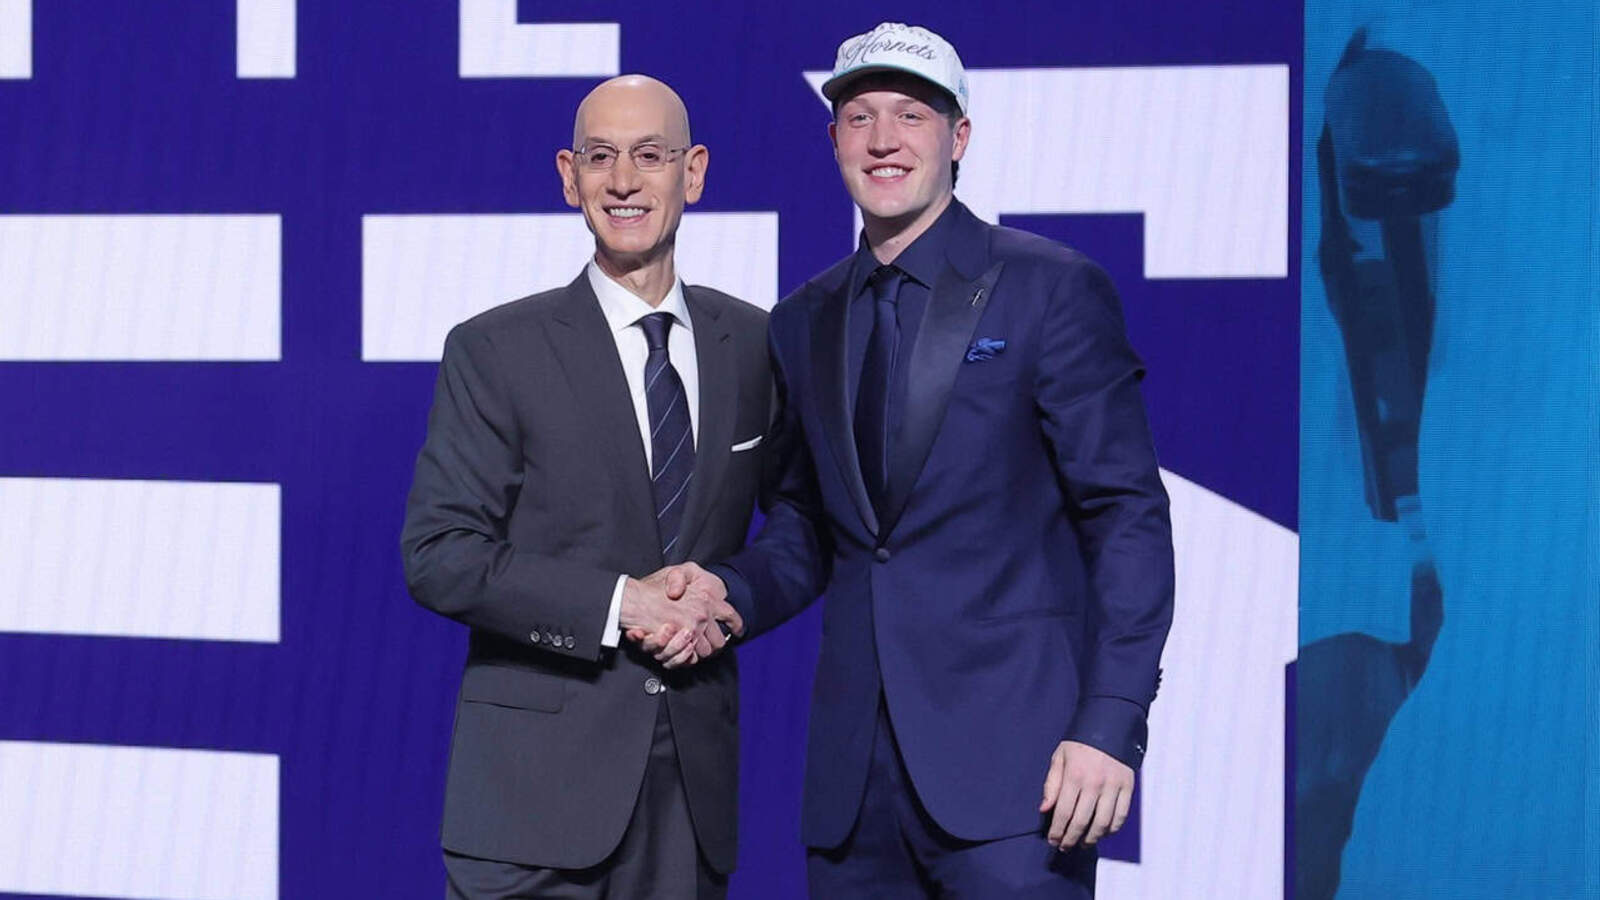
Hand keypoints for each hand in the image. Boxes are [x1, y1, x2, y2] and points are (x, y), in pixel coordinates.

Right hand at [622, 563, 740, 668]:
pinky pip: (690, 658)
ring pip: (705, 652)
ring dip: (701, 652)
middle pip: (719, 641)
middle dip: (715, 644)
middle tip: (710, 643)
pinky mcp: (678, 642)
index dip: (736, 625)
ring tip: (694, 647)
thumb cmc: (652, 586)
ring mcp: (690, 630)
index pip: (731, 616)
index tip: (736, 631)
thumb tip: (696, 593)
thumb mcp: (676, 571)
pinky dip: (688, 658)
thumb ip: (691, 578)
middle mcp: (701, 615)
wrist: (633, 600)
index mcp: (706, 599)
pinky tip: (685, 652)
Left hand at [1040, 740, 1133, 849]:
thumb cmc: (1080, 744)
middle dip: (1071, 839)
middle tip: (1065, 846)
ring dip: (1092, 838)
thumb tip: (1044, 809)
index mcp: (1075, 776)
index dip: (1057, 831)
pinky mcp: (1128, 787)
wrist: (1109, 725)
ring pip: (1103, 823)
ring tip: (1083, 844)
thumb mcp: (1059, 758)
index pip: (1064, 812)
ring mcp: (1113, 786)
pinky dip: (1112, 829)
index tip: (1052, 840)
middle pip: (1082, 821)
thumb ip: (1051, 784)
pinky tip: (1102, 833)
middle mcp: (1095, 783)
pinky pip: (1121, 816)